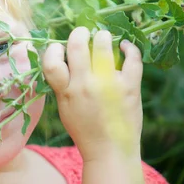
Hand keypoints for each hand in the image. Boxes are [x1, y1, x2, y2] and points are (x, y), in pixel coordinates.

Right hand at [42, 27, 142, 161]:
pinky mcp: (130, 87)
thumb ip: (64, 86)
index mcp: (66, 92)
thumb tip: (65, 59)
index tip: (59, 47)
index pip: (51, 61)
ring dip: (103, 37)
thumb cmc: (85, 130)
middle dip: (79, 33)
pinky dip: (129, 48)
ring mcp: (109, 85)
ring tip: (104, 37)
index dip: (53, 49)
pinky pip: (132, 58)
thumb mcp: (65, 109)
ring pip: (103, 46)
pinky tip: (125, 47)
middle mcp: (85, 86)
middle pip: (77, 46)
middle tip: (84, 33)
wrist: (110, 151)